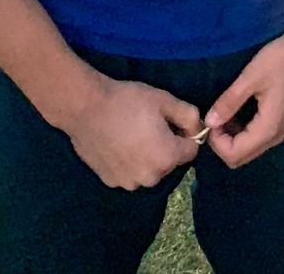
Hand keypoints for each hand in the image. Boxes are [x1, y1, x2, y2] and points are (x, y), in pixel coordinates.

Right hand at [62, 72, 201, 189]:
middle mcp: (150, 178)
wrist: (86, 109)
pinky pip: (130, 173)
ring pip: (149, 169)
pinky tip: (118, 143)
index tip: (171, 120)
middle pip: (170, 162)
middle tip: (150, 124)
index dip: (185, 133)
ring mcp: (128, 183)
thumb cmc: (128, 101)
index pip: (191, 150)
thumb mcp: (165, 100)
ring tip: (132, 133)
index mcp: (167, 158)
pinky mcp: (111, 182)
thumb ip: (189, 115)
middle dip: (166, 146)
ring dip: (147, 156)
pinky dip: (129, 162)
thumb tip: (197, 128)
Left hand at [203, 26, 283, 170]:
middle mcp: (275, 136)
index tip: (209, 119)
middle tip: (214, 116)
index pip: (235, 155)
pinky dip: (241, 131)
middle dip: (221, 142)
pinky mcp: (280, 121)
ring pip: (248, 149)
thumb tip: (208, 122)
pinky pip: (255, 138)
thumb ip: (229, 102)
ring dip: (230, 137)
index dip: (216, 142)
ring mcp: (279, 130)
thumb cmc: (280, 60)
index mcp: (268, 129)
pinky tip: (236, 111)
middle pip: (241, 157)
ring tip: (223, 111)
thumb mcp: (251, 77)